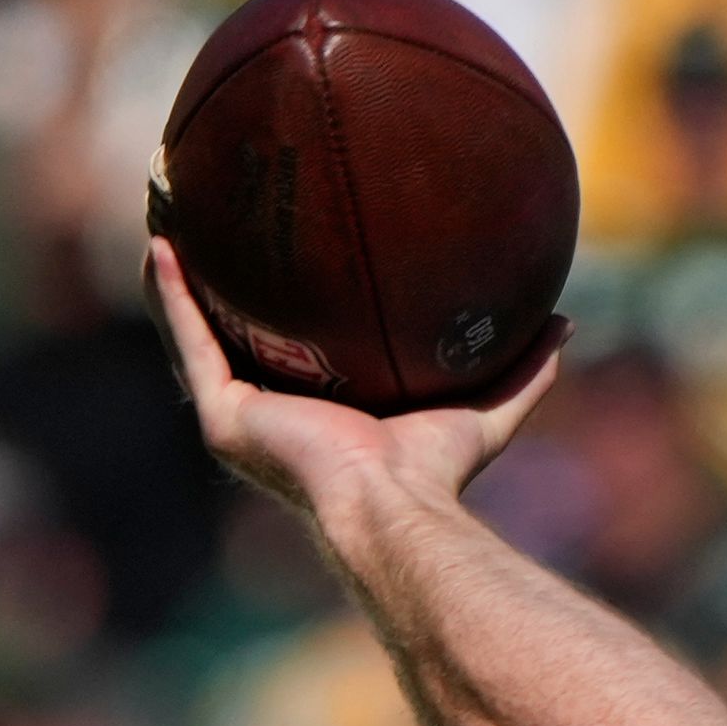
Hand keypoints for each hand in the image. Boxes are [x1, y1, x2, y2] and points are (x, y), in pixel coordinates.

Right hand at [144, 237, 563, 524]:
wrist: (394, 506)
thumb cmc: (437, 472)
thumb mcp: (488, 409)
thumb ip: (524, 370)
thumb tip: (564, 318)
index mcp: (319, 415)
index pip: (293, 353)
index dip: (284, 309)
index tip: (285, 255)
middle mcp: (271, 417)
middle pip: (235, 339)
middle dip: (221, 287)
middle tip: (215, 224)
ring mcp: (239, 419)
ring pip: (194, 336)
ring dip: (176, 282)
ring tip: (167, 219)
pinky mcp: (222, 417)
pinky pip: (186, 342)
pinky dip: (170, 295)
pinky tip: (161, 244)